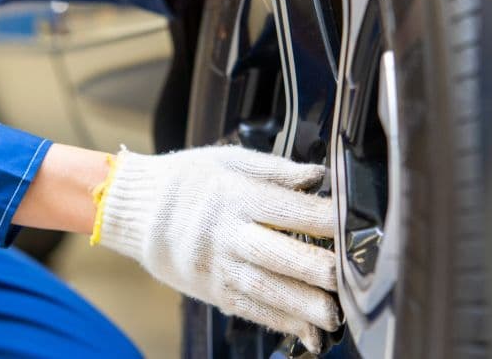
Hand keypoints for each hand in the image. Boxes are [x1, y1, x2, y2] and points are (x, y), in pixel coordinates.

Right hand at [93, 145, 340, 352]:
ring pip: (265, 289)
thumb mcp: (229, 160)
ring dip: (302, 305)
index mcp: (234, 196)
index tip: (354, 226)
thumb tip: (318, 176)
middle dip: (316, 270)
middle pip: (277, 255)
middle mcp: (226, 234)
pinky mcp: (213, 289)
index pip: (287, 209)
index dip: (324, 219)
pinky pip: (250, 308)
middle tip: (348, 280)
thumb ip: (276, 170)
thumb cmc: (186, 180)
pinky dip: (279, 321)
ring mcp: (217, 266)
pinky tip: (305, 331)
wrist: (137, 211)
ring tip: (334, 316)